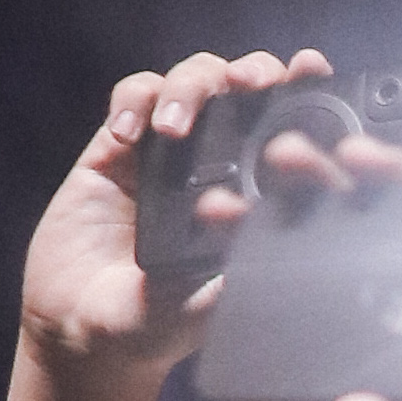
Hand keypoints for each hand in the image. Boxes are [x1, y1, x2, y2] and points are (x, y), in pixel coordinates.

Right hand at [17, 46, 328, 380]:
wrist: (85, 330)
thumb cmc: (158, 324)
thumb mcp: (206, 308)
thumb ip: (235, 278)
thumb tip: (280, 250)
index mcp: (260, 195)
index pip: (298, 132)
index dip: (311, 94)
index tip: (315, 70)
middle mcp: (223, 164)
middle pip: (252, 87)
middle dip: (257, 73)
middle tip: (252, 83)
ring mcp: (173, 150)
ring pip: (197, 78)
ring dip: (191, 87)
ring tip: (175, 127)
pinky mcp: (120, 146)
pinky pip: (134, 96)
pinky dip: (133, 104)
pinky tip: (127, 137)